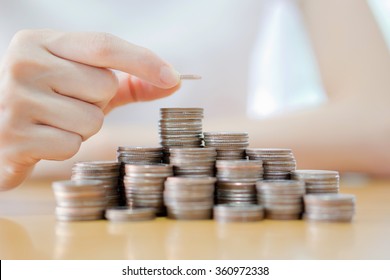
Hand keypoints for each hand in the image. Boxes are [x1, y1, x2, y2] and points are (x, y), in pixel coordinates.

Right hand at [0, 29, 180, 189]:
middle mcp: (25, 63)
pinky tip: (43, 138)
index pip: (103, 45)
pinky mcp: (14, 136)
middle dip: (98, 101)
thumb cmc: (48, 100)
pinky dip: (66, 146)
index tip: (172, 77)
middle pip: (104, 85)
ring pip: (92, 119)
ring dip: (83, 126)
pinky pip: (72, 144)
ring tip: (54, 121)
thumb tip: (173, 81)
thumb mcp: (82, 82)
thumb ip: (128, 80)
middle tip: (68, 103)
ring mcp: (15, 99)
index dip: (142, 61)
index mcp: (40, 42)